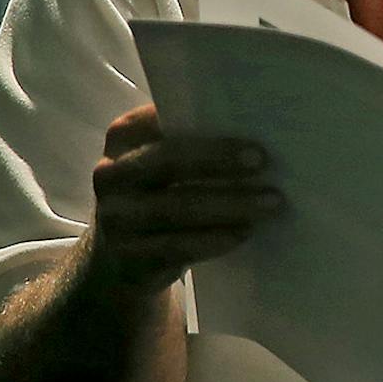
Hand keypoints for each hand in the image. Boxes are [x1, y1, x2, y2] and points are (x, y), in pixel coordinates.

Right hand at [82, 104, 281, 299]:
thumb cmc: (161, 195)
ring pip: (174, 207)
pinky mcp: (129, 256)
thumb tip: (266, 132)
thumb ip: (195, 145)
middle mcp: (111, 174)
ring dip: (229, 204)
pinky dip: (214, 239)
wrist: (122, 261)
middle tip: (262, 160)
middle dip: (215, 159)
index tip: (248, 124)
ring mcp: (115, 217)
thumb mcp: (165, 165)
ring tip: (271, 202)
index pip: (157, 120)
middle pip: (165, 160)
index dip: (199, 121)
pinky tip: (244, 232)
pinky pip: (175, 246)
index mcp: (123, 138)